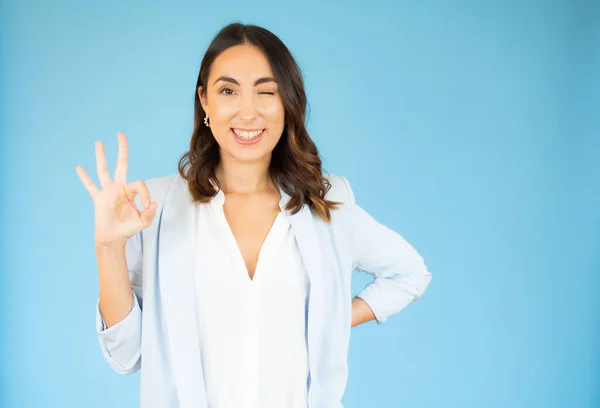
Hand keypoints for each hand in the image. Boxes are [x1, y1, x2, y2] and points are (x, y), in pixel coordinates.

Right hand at [75, 132, 157, 247]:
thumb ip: (149, 214)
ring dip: (101, 156)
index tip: (147, 206)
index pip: (139, 183)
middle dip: (122, 149)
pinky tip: (78, 167)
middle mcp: (120, 187)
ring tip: (99, 142)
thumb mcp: (143, 222)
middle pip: (121, 164)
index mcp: (132, 191)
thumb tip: (154, 204)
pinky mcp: (98, 198)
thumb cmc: (129, 228)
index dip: (145, 194)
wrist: (114, 237)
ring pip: (103, 170)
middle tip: (120, 134)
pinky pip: (90, 186)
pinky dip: (84, 178)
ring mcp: (107, 191)